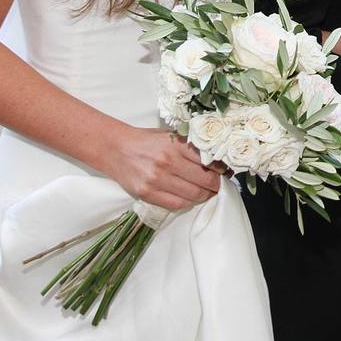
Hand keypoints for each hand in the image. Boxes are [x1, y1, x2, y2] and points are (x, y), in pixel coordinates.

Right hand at [102, 127, 222, 210]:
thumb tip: (215, 160)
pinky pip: (177, 204)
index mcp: (175, 144)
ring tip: (206, 192)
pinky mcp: (148, 194)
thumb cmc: (146, 141)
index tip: (225, 172)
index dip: (221, 170)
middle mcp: (167, 162)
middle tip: (218, 185)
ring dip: (204, 196)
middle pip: (205, 181)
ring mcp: (157, 180)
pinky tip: (190, 197)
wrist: (116, 148)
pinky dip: (188, 202)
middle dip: (216, 185)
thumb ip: (190, 147)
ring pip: (193, 195)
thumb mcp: (170, 136)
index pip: (209, 161)